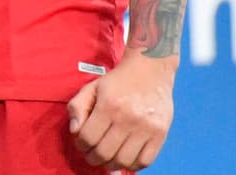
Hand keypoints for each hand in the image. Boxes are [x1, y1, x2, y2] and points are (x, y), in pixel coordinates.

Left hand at [68, 50, 175, 169]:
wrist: (150, 69)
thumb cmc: (118, 80)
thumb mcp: (92, 87)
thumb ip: (77, 107)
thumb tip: (74, 131)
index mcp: (108, 105)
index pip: (88, 138)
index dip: (81, 145)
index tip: (81, 144)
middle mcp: (128, 118)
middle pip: (105, 153)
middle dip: (93, 158)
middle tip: (92, 156)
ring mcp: (146, 128)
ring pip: (124, 160)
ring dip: (112, 165)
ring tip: (107, 159)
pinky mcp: (161, 134)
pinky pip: (145, 161)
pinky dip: (133, 166)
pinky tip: (125, 159)